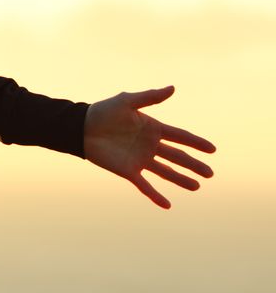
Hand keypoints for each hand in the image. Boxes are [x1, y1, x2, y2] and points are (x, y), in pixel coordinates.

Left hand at [84, 85, 215, 208]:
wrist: (81, 128)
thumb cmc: (103, 112)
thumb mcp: (127, 101)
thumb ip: (150, 98)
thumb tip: (173, 88)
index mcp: (152, 128)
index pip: (180, 137)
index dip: (196, 142)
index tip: (212, 149)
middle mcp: (149, 145)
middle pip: (177, 156)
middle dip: (193, 165)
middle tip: (210, 173)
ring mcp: (140, 159)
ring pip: (166, 172)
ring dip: (181, 179)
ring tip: (197, 186)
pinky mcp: (128, 171)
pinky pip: (145, 186)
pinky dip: (155, 196)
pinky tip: (167, 205)